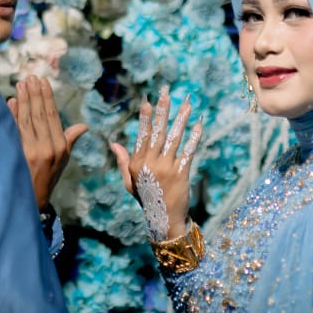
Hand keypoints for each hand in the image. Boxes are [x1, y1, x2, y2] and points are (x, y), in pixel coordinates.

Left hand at [8, 75, 87, 208]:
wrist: (31, 202)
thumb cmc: (47, 179)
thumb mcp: (63, 161)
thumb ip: (69, 140)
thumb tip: (83, 126)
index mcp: (60, 147)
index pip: (52, 116)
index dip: (47, 98)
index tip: (42, 82)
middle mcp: (47, 148)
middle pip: (39, 115)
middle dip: (34, 94)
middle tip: (29, 77)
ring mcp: (31, 153)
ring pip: (26, 120)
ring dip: (23, 100)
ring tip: (20, 84)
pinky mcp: (17, 157)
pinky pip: (14, 131)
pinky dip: (12, 116)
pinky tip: (11, 102)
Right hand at [110, 86, 202, 240]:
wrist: (163, 218)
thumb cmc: (145, 198)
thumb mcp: (130, 181)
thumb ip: (123, 161)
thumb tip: (113, 143)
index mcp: (137, 163)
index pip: (142, 135)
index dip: (145, 117)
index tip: (148, 101)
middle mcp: (150, 163)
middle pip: (158, 132)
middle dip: (163, 111)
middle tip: (167, 93)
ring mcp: (166, 168)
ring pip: (175, 138)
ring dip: (181, 119)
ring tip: (187, 103)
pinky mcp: (181, 173)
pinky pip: (188, 151)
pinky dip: (194, 137)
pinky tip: (199, 123)